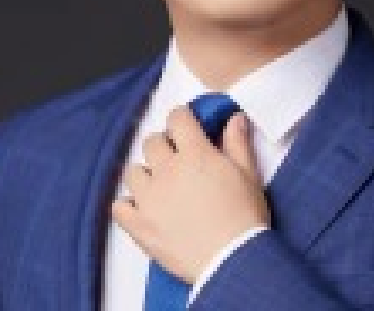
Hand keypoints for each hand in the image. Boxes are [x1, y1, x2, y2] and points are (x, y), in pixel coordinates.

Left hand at [111, 104, 270, 283]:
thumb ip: (238, 143)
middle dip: (163, 145)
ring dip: (145, 173)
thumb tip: (234, 118)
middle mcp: (167, 171)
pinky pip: (119, 207)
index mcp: (195, 154)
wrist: (233, 261)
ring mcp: (150, 198)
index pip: (177, 119)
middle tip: (177, 158)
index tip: (186, 125)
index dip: (181, 118)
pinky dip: (127, 205)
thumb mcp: (248, 175)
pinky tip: (141, 208)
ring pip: (133, 171)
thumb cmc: (244, 218)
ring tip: (160, 185)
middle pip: (152, 142)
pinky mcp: (140, 226)